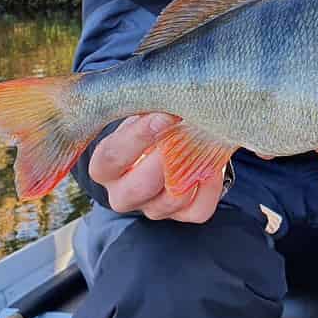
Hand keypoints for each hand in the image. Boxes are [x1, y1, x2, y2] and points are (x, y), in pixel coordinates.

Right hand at [88, 114, 224, 222]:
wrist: (169, 143)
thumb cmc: (151, 122)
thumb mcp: (142, 112)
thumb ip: (150, 109)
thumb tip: (173, 102)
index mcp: (105, 167)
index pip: (112, 157)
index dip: (138, 137)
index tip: (164, 117)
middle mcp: (123, 195)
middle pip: (139, 188)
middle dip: (166, 159)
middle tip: (185, 133)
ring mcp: (152, 209)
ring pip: (172, 200)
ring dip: (191, 169)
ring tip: (203, 141)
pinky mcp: (182, 215)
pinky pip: (199, 209)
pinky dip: (210, 185)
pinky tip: (213, 162)